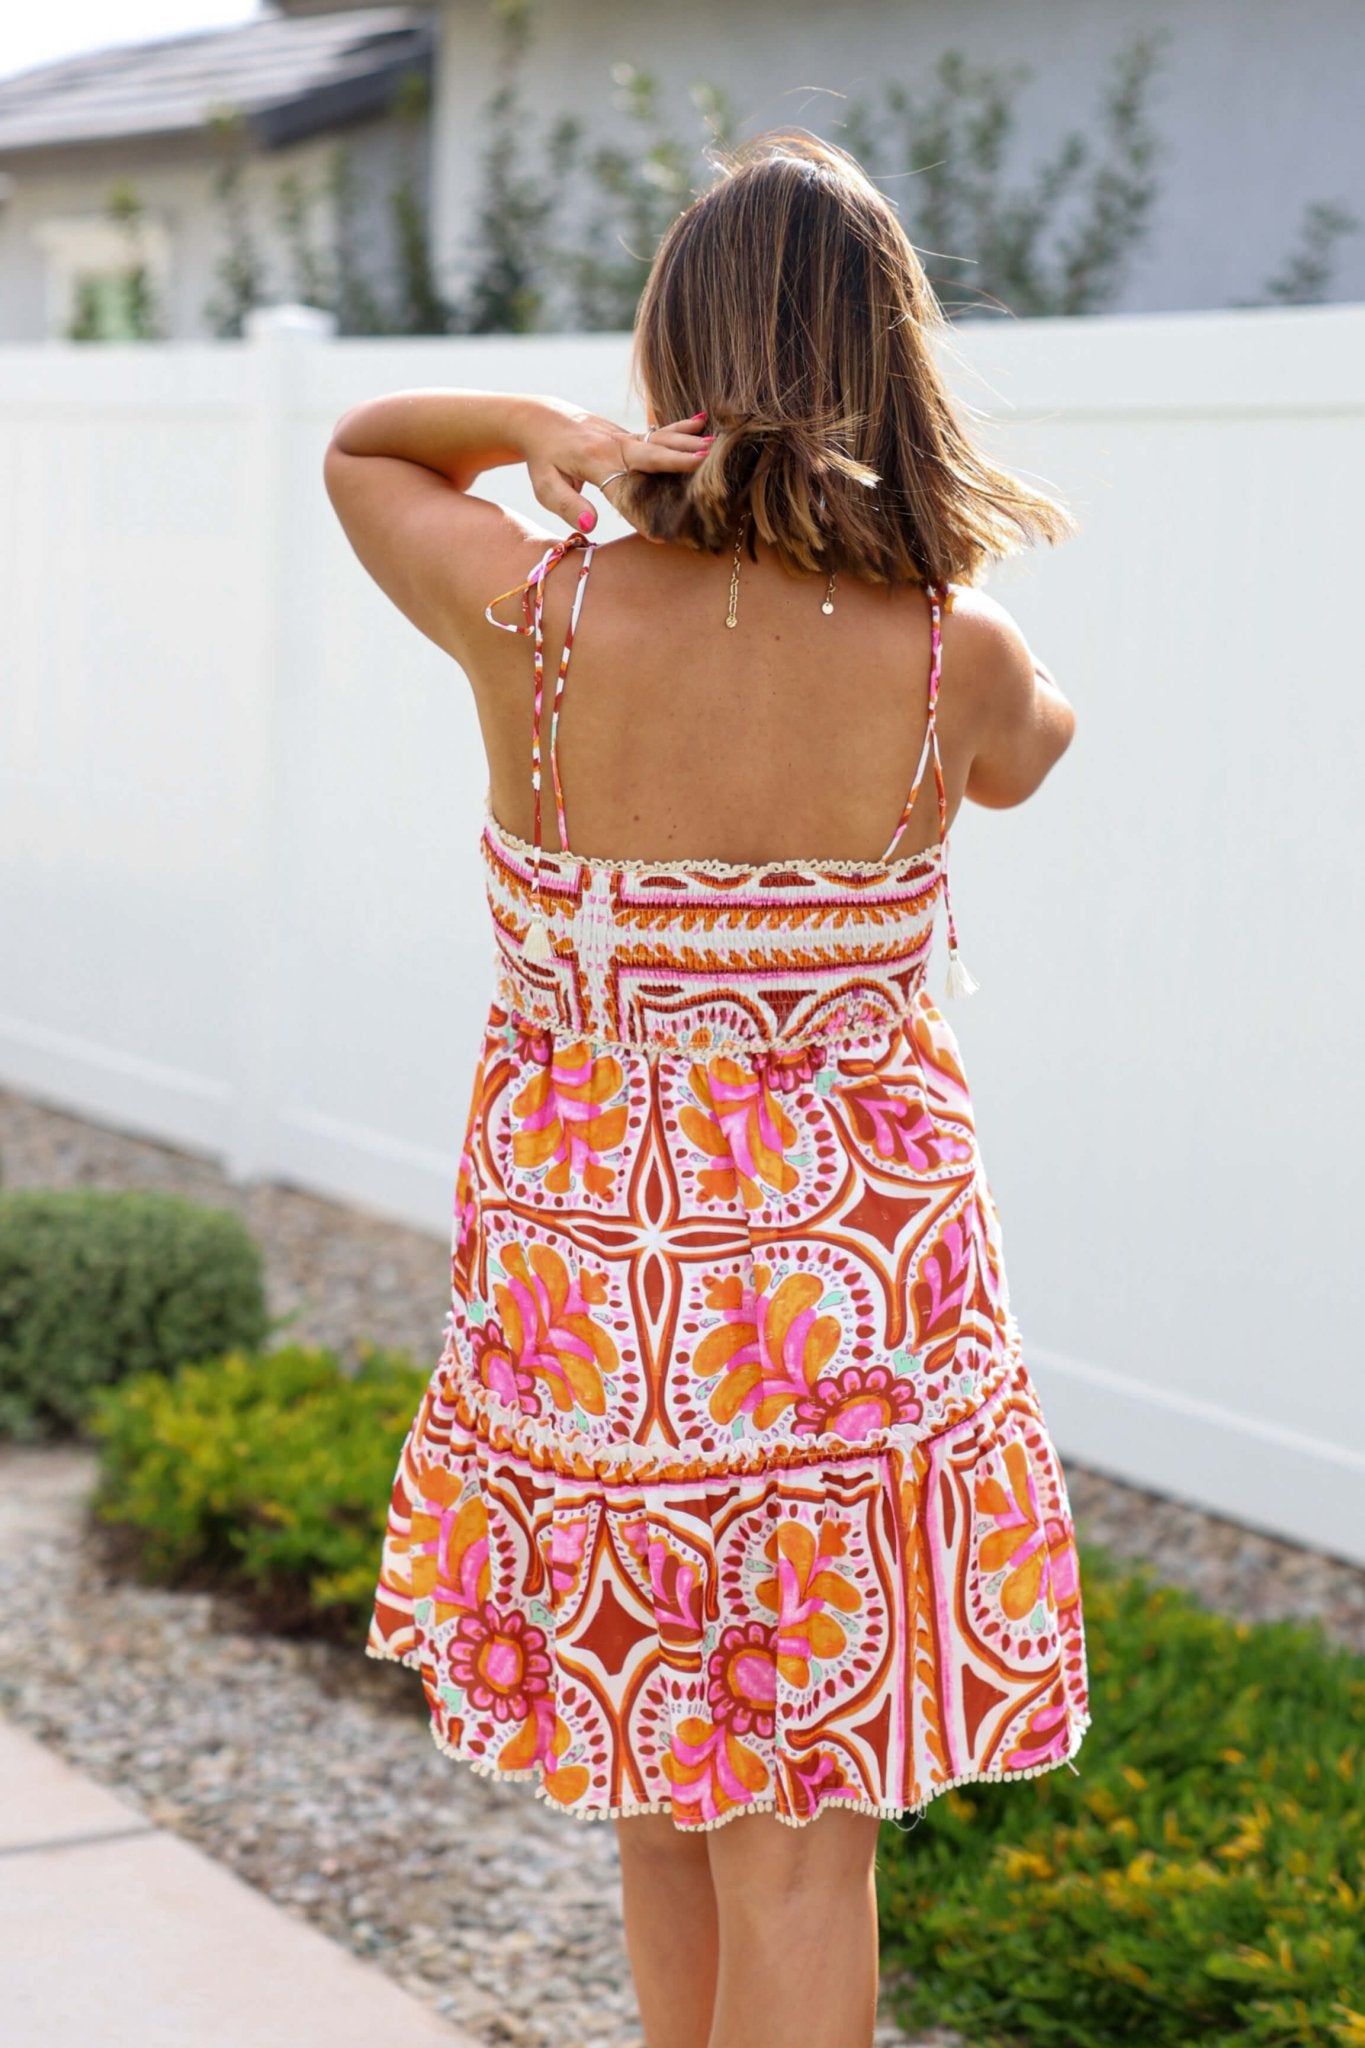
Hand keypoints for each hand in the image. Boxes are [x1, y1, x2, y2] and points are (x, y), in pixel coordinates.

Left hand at [524, 405, 712, 532]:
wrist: (540, 420)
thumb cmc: (543, 459)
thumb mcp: (545, 487)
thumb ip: (567, 505)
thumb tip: (591, 526)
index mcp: (594, 461)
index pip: (622, 490)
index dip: (639, 513)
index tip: (659, 534)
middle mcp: (613, 445)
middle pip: (651, 455)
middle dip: (678, 460)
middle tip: (706, 462)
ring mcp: (623, 437)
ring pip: (660, 440)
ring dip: (687, 442)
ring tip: (715, 444)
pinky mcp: (629, 435)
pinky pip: (659, 433)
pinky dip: (682, 428)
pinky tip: (704, 422)